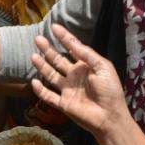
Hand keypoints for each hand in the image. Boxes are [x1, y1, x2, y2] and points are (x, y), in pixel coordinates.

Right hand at [30, 24, 127, 138]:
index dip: (64, 38)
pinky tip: (34, 81)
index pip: (72, 49)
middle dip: (48, 49)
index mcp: (85, 66)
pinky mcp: (63, 104)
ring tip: (33, 55)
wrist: (110, 117)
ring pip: (51, 75)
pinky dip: (40, 90)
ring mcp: (67, 90)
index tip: (54, 26)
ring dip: (42, 66)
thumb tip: (72, 42)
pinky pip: (48, 96)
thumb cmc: (110, 90)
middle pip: (57, 60)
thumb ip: (87, 55)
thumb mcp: (103, 67)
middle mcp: (74, 76)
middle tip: (38, 39)